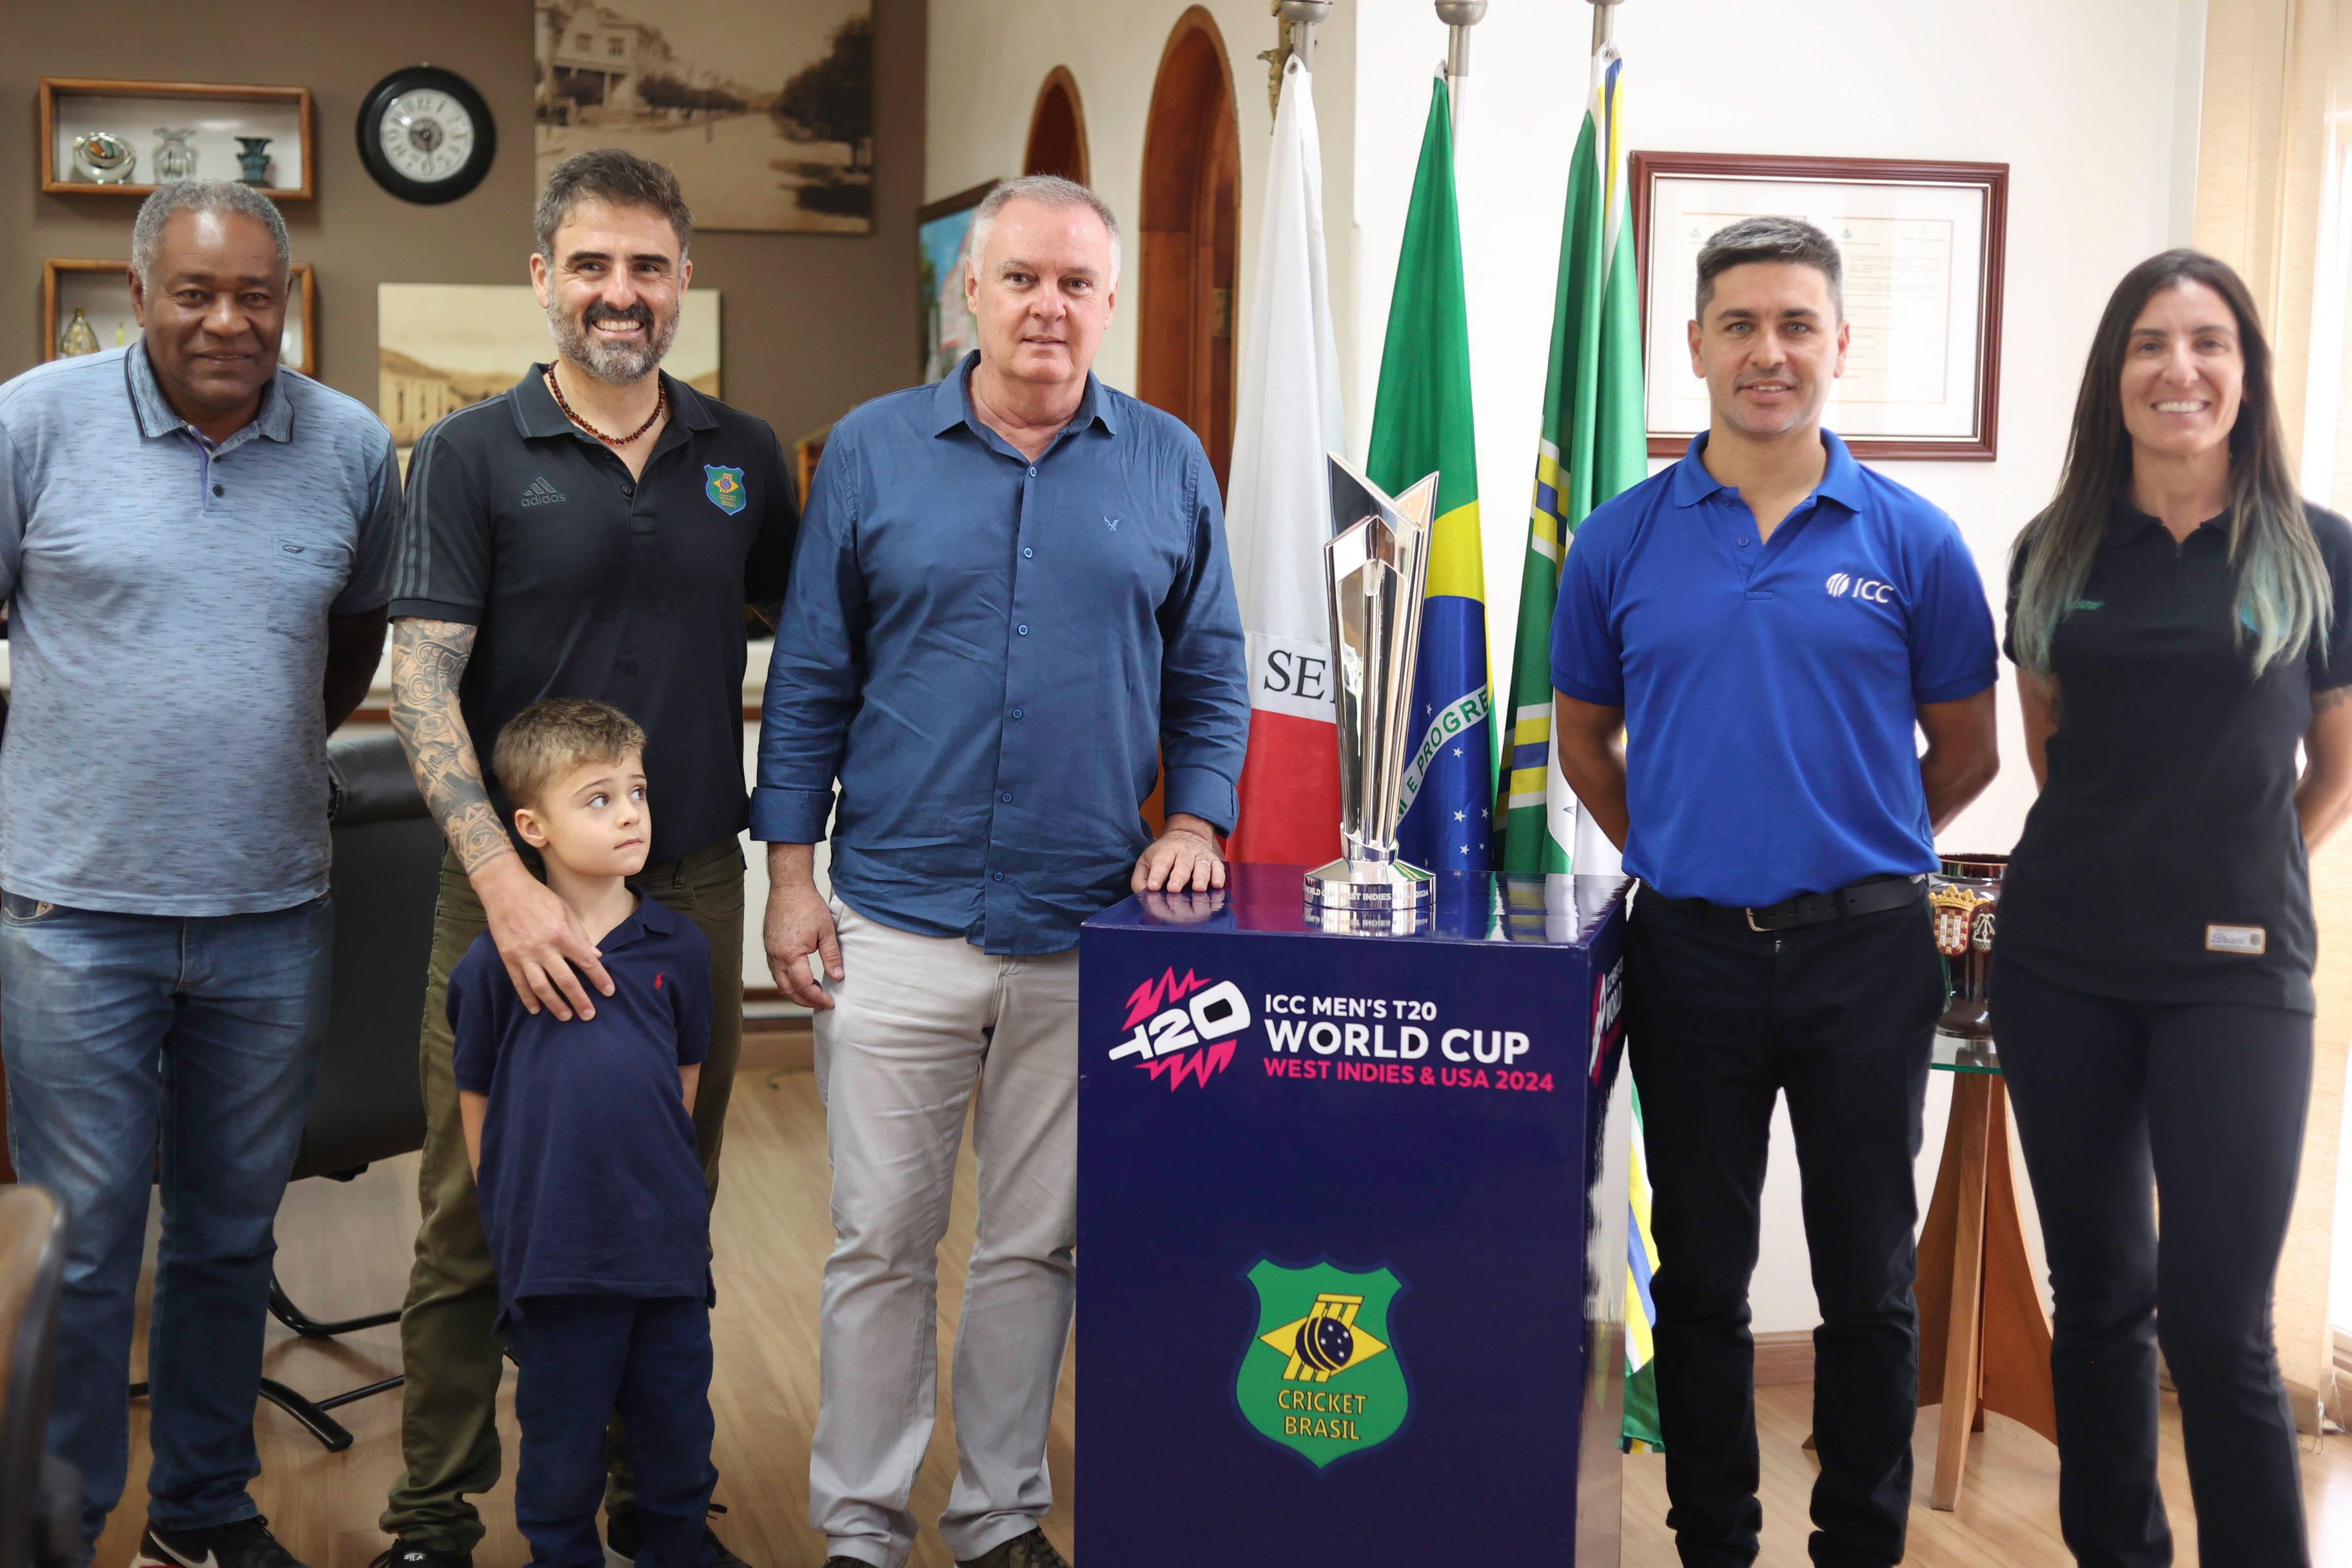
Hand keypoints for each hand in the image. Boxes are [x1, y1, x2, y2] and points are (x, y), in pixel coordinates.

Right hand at [475, 854, 613, 1018]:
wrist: (505, 890)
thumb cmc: (540, 898)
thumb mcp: (566, 911)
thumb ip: (581, 935)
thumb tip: (596, 955)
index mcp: (562, 935)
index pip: (586, 962)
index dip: (599, 978)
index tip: (609, 991)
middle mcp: (544, 948)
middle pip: (566, 980)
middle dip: (579, 999)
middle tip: (589, 1015)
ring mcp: (524, 955)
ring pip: (542, 987)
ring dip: (555, 1005)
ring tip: (566, 1017)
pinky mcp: (508, 957)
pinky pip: (519, 983)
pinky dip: (528, 998)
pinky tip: (536, 1010)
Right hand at [763, 850, 841, 1009]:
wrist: (789, 887)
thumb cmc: (807, 905)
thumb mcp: (826, 931)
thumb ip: (831, 956)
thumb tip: (837, 977)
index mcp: (791, 955)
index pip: (803, 986)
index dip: (817, 998)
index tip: (829, 1002)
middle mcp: (776, 956)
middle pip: (788, 990)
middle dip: (804, 1001)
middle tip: (821, 1004)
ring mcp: (770, 952)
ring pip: (779, 982)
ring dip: (795, 992)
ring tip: (812, 995)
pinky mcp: (769, 946)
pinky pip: (776, 971)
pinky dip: (787, 981)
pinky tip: (800, 979)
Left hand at [1133, 813, 1225, 893]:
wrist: (1187, 834)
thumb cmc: (1164, 854)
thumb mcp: (1146, 861)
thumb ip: (1140, 879)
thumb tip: (1143, 896)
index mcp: (1166, 851)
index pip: (1161, 863)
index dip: (1157, 875)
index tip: (1153, 886)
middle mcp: (1184, 852)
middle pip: (1182, 865)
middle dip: (1178, 877)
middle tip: (1174, 889)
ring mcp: (1201, 856)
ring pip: (1201, 866)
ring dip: (1200, 877)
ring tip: (1198, 888)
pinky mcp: (1214, 861)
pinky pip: (1218, 868)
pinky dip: (1219, 876)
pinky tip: (1217, 885)